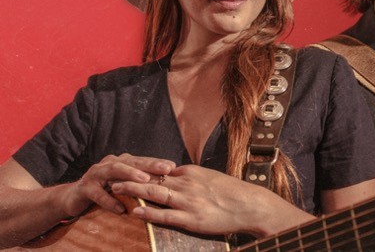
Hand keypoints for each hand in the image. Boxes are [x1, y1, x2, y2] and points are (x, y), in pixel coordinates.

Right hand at [61, 153, 174, 216]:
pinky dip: (109, 201)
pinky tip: (121, 209)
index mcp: (120, 161)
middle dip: (149, 165)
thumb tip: (164, 182)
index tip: (173, 166)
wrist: (73, 197)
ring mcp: (96, 174)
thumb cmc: (104, 190)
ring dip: (130, 175)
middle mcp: (109, 163)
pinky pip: (98, 194)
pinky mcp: (85, 187)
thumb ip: (138, 180)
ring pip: (114, 171)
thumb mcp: (122, 183)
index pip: (142, 160)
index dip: (157, 162)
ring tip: (144, 181)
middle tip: (165, 169)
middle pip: (131, 162)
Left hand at [111, 165, 313, 237]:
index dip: (141, 169)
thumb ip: (193, 178)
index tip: (126, 168)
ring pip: (154, 193)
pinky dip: (148, 212)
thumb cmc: (233, 192)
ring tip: (115, 188)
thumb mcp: (211, 178)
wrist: (250, 204)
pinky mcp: (191, 218)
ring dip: (133, 190)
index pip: (160, 169)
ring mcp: (188, 201)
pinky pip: (165, 215)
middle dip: (130, 175)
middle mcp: (186, 184)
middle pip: (151, 177)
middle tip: (111, 174)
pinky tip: (135, 212)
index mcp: (190, 173)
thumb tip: (177, 176)